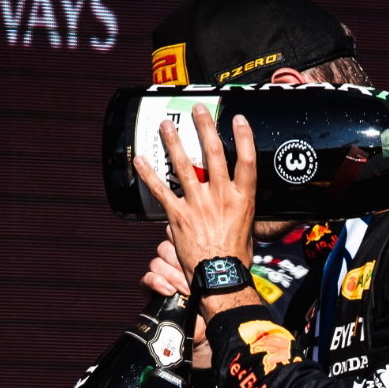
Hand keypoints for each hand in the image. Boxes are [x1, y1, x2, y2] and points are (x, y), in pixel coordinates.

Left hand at [133, 105, 257, 311]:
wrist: (220, 278)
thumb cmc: (236, 258)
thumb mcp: (249, 229)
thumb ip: (241, 210)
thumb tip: (238, 202)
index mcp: (242, 199)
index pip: (246, 160)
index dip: (243, 136)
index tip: (237, 119)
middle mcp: (220, 196)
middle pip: (213, 153)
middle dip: (204, 127)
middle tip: (197, 109)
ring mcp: (198, 204)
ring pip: (184, 165)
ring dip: (174, 142)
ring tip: (166, 124)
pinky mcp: (179, 216)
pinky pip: (161, 190)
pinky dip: (148, 174)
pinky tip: (139, 160)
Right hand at [142, 235, 210, 366]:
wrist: (209, 340)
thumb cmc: (219, 311)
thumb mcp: (221, 282)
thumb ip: (214, 263)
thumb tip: (220, 240)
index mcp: (192, 259)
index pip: (179, 235)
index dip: (182, 238)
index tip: (193, 249)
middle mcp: (177, 267)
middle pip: (166, 246)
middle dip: (178, 258)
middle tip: (191, 275)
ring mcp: (164, 281)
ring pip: (156, 262)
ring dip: (170, 274)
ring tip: (185, 289)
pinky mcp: (154, 296)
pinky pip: (146, 279)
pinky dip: (156, 282)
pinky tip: (169, 292)